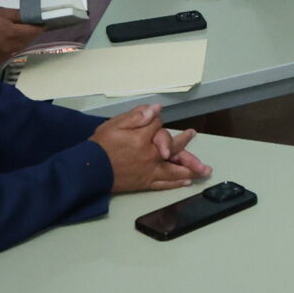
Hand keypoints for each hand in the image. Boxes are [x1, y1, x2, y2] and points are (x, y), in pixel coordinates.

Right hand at [0, 7, 43, 73]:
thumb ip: (17, 15)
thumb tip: (31, 16)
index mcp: (15, 34)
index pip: (36, 32)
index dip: (40, 26)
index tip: (41, 22)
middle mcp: (12, 49)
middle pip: (28, 41)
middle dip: (29, 34)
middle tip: (27, 26)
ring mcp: (3, 57)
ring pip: (18, 49)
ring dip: (19, 42)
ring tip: (13, 34)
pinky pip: (6, 55)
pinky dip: (8, 49)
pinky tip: (1, 43)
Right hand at [90, 104, 205, 194]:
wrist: (89, 170)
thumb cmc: (100, 146)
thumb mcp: (115, 125)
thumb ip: (136, 116)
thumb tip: (156, 109)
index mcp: (143, 139)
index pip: (158, 126)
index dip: (155, 121)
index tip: (151, 119)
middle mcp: (151, 156)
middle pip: (174, 148)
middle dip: (185, 143)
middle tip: (193, 135)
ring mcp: (149, 171)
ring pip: (174, 170)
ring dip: (191, 168)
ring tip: (204, 170)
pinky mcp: (145, 183)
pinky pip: (164, 184)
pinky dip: (176, 182)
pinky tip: (186, 181)